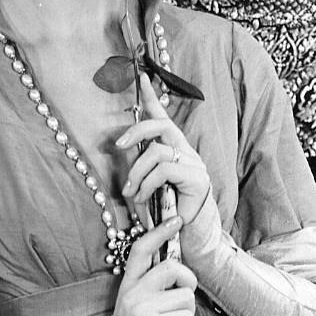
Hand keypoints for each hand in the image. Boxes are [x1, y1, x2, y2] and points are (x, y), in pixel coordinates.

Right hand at [113, 218, 196, 315]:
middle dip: (188, 281)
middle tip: (183, 296)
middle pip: (173, 267)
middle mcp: (134, 292)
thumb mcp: (134, 303)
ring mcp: (143, 308)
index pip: (141, 249)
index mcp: (128, 284)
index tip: (176, 220)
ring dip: (187, 313)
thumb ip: (150, 285)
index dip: (159, 232)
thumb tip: (178, 270)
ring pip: (186, 297)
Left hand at [115, 74, 211, 226]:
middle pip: (162, 125)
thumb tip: (123, 149)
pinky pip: (165, 170)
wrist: (189, 238)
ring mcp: (194, 165)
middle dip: (137, 131)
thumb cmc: (166, 212)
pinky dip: (147, 184)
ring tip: (131, 193)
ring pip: (158, 152)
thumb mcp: (147, 185)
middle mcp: (186, 152)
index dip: (152, 98)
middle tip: (118, 146)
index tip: (142, 77)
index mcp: (174, 150)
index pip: (163, 118)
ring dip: (137, 173)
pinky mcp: (197, 179)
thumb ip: (139, 166)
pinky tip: (143, 199)